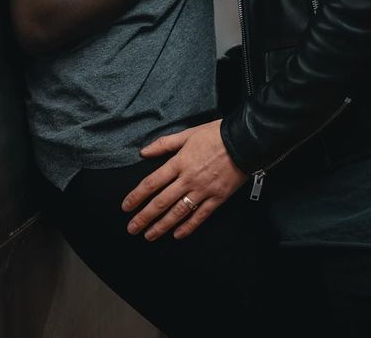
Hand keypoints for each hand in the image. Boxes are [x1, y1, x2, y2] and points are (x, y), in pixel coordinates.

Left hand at [121, 120, 246, 239]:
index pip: (152, 183)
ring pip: (178, 212)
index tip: (126, 207)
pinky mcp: (217, 198)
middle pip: (161, 201)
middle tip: (132, 228)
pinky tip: (177, 234)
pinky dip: (188, 226)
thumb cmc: (216, 135)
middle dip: (144, 217)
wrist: (244, 141)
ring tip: (149, 235)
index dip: (137, 196)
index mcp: (179, 162)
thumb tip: (144, 152)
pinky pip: (200, 216)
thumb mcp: (188, 134)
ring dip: (162, 225)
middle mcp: (188, 179)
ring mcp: (203, 190)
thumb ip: (165, 144)